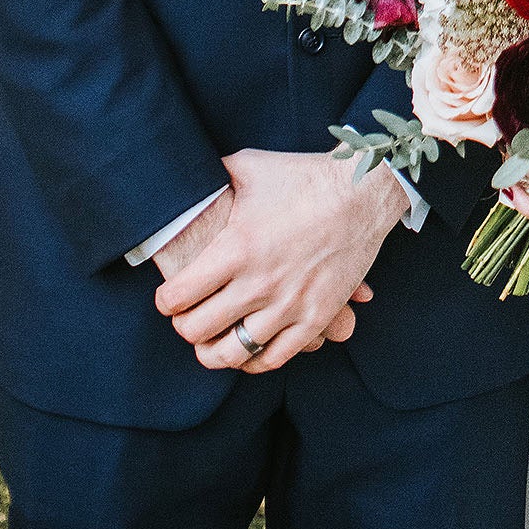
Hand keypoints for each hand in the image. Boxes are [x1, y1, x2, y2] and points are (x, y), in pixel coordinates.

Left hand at [153, 150, 405, 372]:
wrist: (361, 191)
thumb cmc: (302, 176)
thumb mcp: (250, 166)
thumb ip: (214, 176)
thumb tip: (186, 173)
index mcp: (236, 248)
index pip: (179, 296)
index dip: (166, 301)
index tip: (168, 298)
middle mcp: (259, 283)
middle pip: (199, 330)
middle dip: (184, 326)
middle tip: (185, 318)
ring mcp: (289, 305)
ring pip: (233, 353)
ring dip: (213, 353)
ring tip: (208, 343)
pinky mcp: (316, 318)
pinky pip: (275, 358)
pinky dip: (254, 362)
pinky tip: (246, 352)